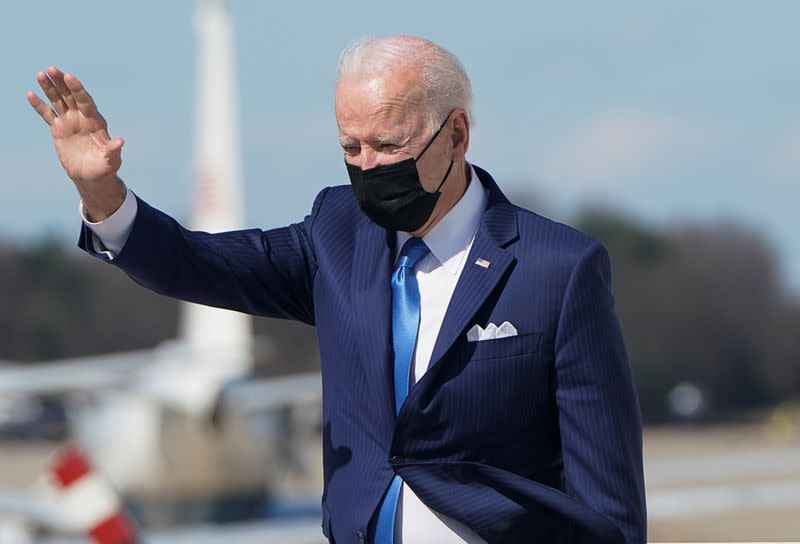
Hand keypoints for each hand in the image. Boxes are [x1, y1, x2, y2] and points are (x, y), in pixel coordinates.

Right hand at [27, 66, 125, 220]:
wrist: (91, 177)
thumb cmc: (105, 168)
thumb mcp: (111, 160)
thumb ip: (113, 150)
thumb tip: (120, 141)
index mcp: (95, 123)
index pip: (86, 102)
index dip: (78, 89)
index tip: (69, 77)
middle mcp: (82, 119)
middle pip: (71, 97)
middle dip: (62, 83)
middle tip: (52, 69)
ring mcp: (70, 122)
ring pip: (59, 101)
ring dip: (50, 88)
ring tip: (41, 74)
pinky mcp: (59, 129)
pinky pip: (47, 114)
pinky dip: (39, 105)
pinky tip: (30, 94)